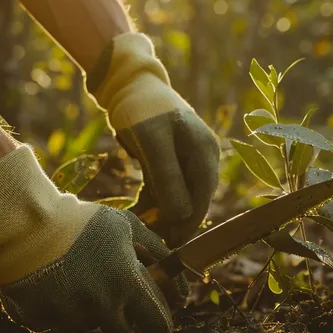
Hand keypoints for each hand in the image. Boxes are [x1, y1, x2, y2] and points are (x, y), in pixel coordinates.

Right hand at [0, 145, 187, 332]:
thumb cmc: (83, 221)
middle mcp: (99, 307)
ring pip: (87, 328)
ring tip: (76, 281)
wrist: (24, 221)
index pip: (156, 325)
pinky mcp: (37, 321)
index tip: (158, 328)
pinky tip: (52, 286)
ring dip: (88, 313)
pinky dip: (57, 311)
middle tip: (114, 303)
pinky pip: (55, 325)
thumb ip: (157, 250)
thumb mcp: (127, 226)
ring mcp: (66, 317)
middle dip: (122, 322)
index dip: (161, 328)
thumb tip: (180, 270)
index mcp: (126, 285)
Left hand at [89, 33, 219, 246]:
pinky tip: (136, 218)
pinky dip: (151, 206)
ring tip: (142, 235)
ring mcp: (185, 163)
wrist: (127, 85)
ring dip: (160, 218)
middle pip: (192, 201)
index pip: (202, 196)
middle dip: (174, 225)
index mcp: (204, 151)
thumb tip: (182, 216)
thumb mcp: (153, 140)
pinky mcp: (167, 166)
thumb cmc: (141, 107)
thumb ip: (168, 176)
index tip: (173, 245)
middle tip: (155, 247)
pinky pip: (163, 193)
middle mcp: (200, 159)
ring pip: (176, 200)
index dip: (189, 223)